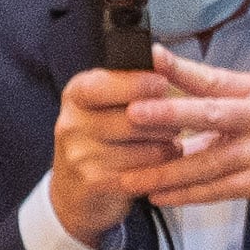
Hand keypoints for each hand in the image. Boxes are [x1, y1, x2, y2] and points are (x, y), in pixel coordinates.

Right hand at [46, 65, 162, 245]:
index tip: (161, 84)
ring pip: (145, 147)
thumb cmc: (100, 138)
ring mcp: (80, 155)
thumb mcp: (104, 105)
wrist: (72, 190)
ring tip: (168, 143)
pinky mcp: (95, 182)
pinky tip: (161, 164)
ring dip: (167, 146)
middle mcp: (72, 123)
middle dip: (166, 119)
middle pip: (134, 117)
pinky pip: (145, 172)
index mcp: (76, 95)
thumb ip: (129, 84)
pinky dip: (161, 168)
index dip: (139, 84)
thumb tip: (164, 60)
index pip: (106, 84)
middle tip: (177, 121)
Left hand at [118, 50, 249, 240]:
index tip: (148, 57)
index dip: (179, 68)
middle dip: (169, 113)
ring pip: (209, 160)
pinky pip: (219, 187)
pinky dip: (187, 194)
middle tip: (132, 113)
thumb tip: (157, 91)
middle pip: (212, 112)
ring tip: (131, 177)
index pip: (213, 78)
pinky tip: (160, 196)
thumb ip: (214, 103)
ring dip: (167, 171)